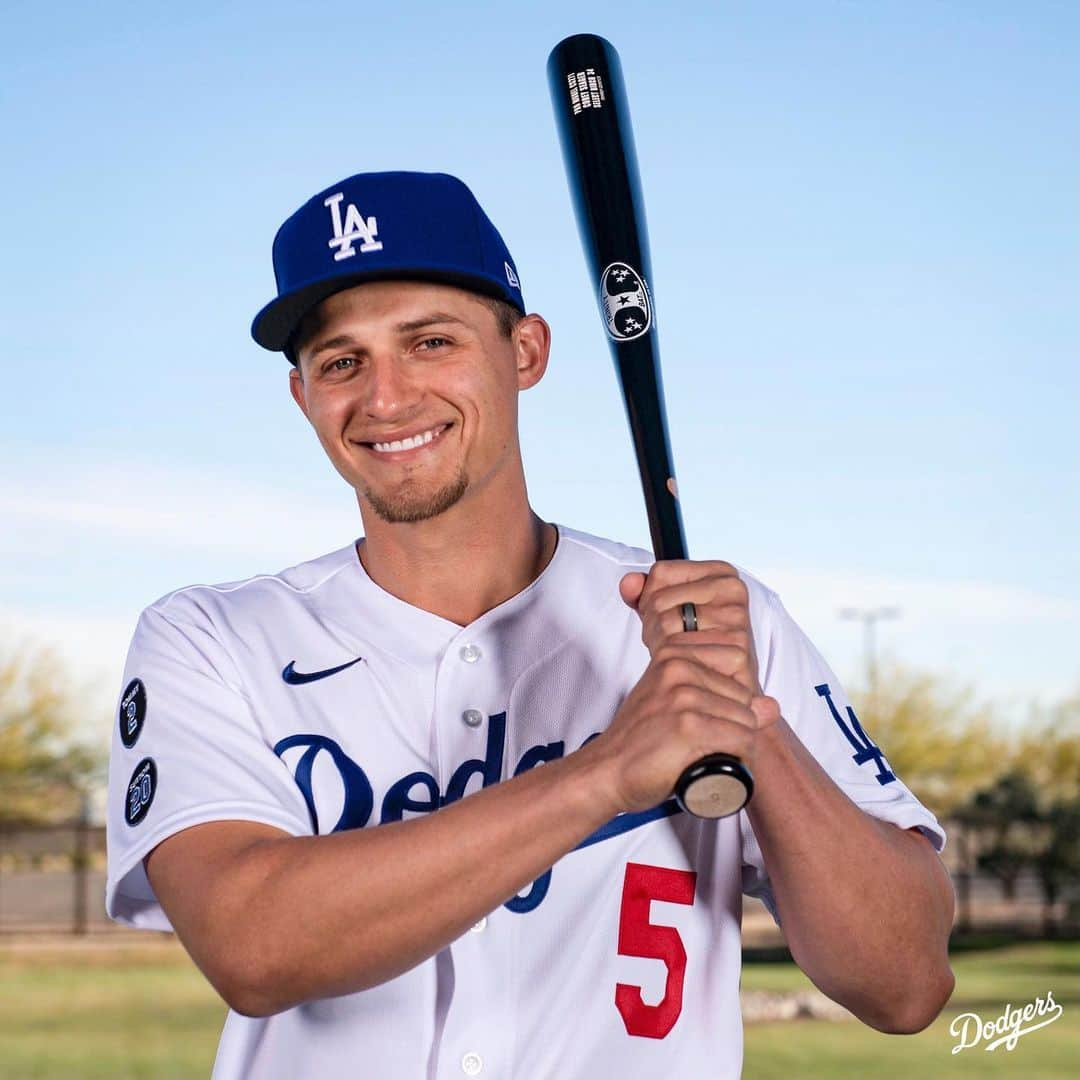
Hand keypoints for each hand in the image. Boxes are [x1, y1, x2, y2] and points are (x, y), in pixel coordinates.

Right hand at [589, 560, 779, 813]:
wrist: (608, 770)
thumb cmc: (641, 740)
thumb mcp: (676, 703)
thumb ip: (719, 695)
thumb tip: (771, 705)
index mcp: (673, 652)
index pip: (738, 659)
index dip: (733, 694)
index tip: (706, 713)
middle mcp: (677, 666)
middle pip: (746, 695)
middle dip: (737, 724)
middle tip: (704, 742)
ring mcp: (682, 694)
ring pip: (747, 721)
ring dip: (738, 746)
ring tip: (706, 755)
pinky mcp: (687, 725)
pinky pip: (740, 740)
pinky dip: (736, 759)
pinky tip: (714, 764)